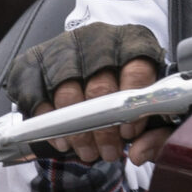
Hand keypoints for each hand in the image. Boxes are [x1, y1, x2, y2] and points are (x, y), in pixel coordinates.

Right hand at [6, 23, 173, 164]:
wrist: (92, 70)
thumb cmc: (127, 90)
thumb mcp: (150, 105)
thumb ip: (157, 131)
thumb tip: (140, 153)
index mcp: (134, 41)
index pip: (137, 69)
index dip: (133, 106)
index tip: (130, 133)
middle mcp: (97, 38)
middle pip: (99, 85)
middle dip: (103, 128)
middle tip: (108, 152)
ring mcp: (64, 46)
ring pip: (67, 92)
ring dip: (76, 131)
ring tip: (87, 152)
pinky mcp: (35, 59)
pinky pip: (35, 93)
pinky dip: (47, 122)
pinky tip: (61, 140)